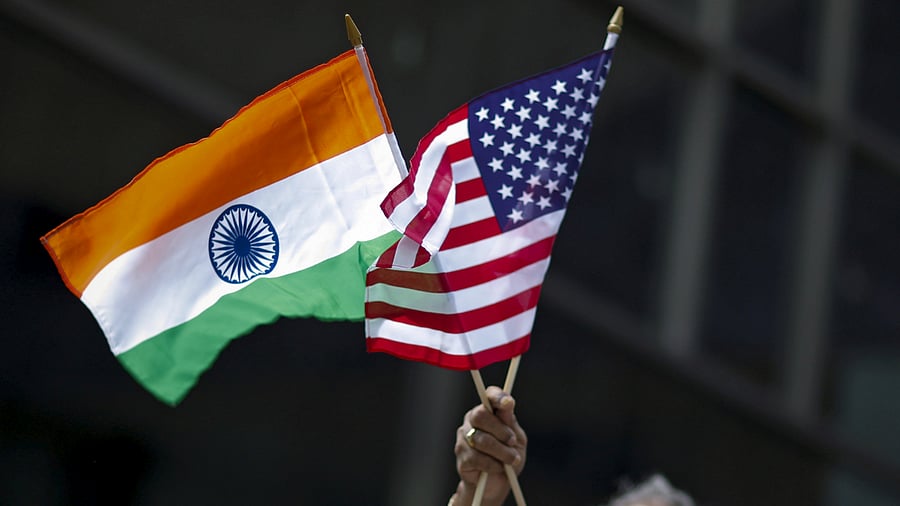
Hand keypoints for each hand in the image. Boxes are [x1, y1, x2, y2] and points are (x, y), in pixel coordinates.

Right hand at [451, 386, 526, 505]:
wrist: (497, 484)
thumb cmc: (508, 457)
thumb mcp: (516, 439)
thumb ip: (510, 422)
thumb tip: (507, 403)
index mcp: (488, 411)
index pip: (489, 396)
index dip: (497, 396)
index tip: (508, 403)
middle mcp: (472, 420)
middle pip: (480, 415)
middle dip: (500, 430)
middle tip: (513, 442)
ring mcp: (464, 438)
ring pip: (481, 439)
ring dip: (501, 451)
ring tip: (512, 460)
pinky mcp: (461, 457)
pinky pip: (477, 458)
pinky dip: (492, 464)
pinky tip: (498, 468)